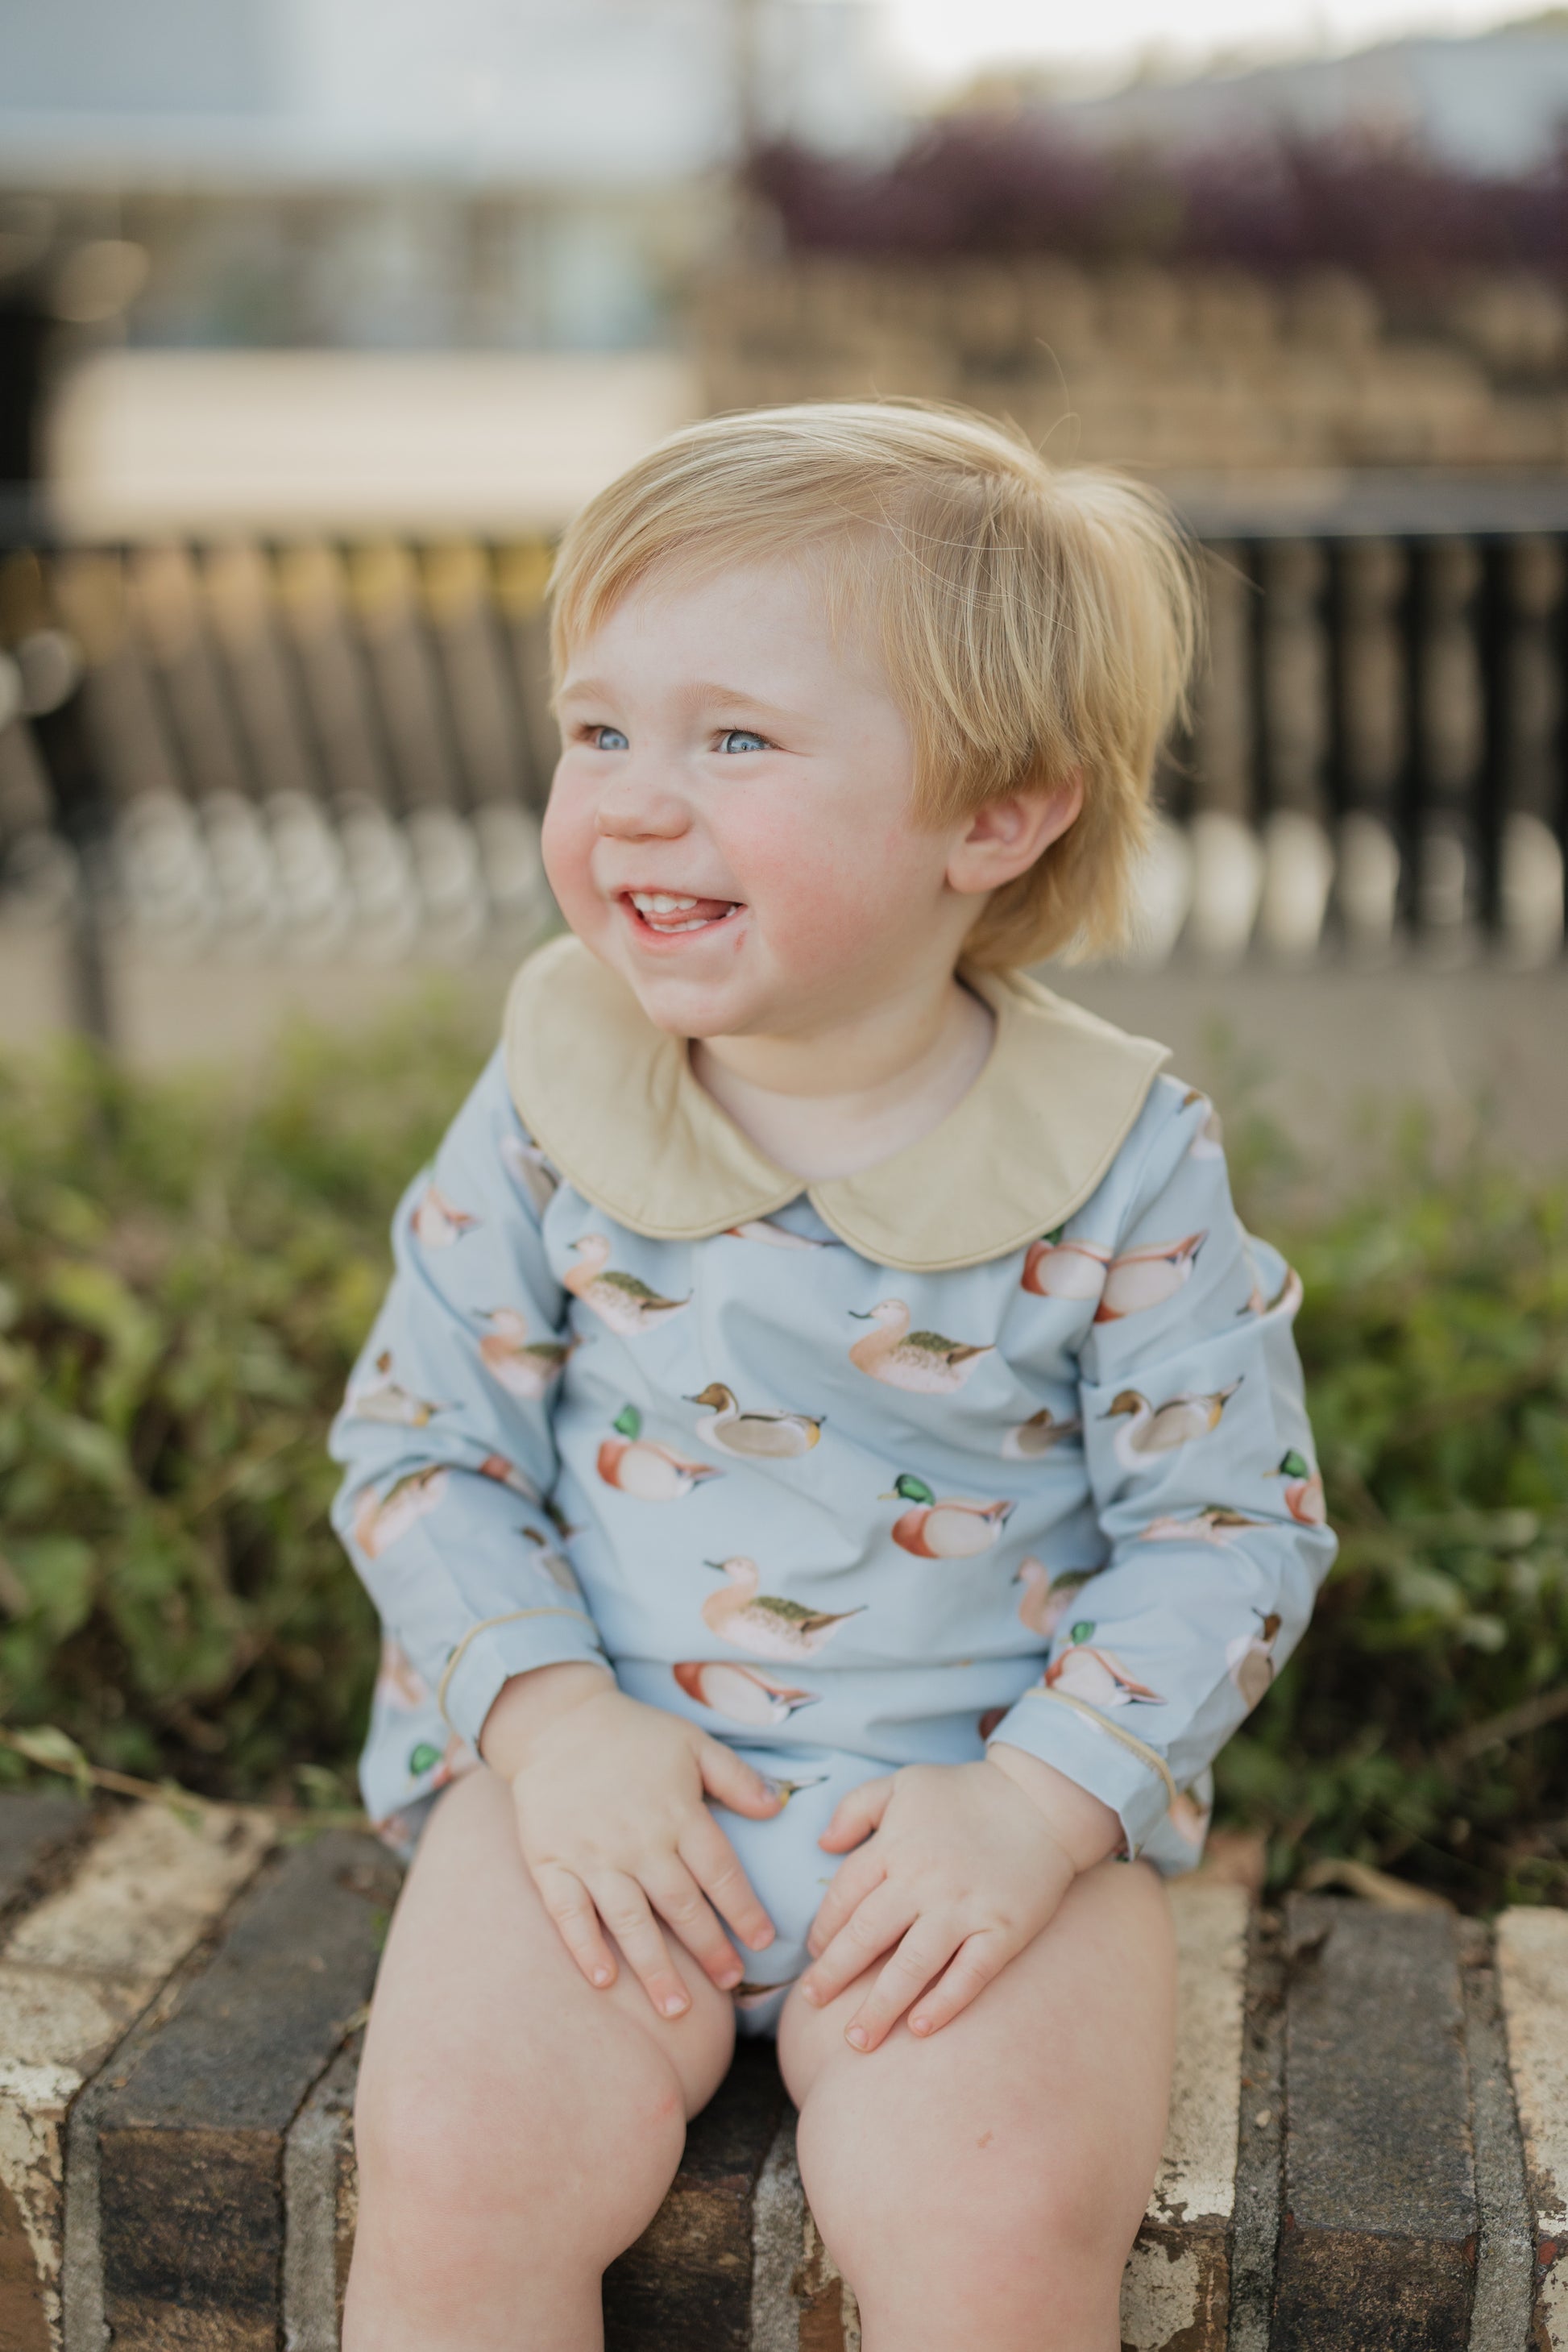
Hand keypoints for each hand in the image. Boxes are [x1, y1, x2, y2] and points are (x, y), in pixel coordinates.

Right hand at [484, 1667, 781, 2019]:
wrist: (556, 1721)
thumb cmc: (633, 1734)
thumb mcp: (693, 1742)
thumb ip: (736, 1777)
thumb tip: (777, 1809)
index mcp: (678, 1813)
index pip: (721, 1873)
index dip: (745, 1911)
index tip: (764, 1943)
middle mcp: (639, 1841)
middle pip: (682, 1906)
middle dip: (709, 1949)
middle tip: (730, 1983)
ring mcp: (593, 1855)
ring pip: (631, 1921)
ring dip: (655, 1967)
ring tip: (676, 2007)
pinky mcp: (552, 1862)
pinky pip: (569, 1913)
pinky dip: (585, 1948)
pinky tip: (604, 1981)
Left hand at [798, 1752, 1118, 2051]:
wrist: (1042, 1798)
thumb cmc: (966, 1792)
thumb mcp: (903, 1783)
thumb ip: (856, 1808)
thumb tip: (822, 1844)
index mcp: (895, 1847)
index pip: (844, 1895)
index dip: (824, 1929)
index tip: (816, 1954)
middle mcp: (923, 1881)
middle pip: (867, 1936)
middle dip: (834, 1975)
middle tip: (813, 2005)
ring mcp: (964, 1908)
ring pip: (911, 1966)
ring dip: (880, 2007)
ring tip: (857, 2042)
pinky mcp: (1003, 1928)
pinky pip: (969, 1974)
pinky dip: (944, 2003)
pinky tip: (919, 2029)